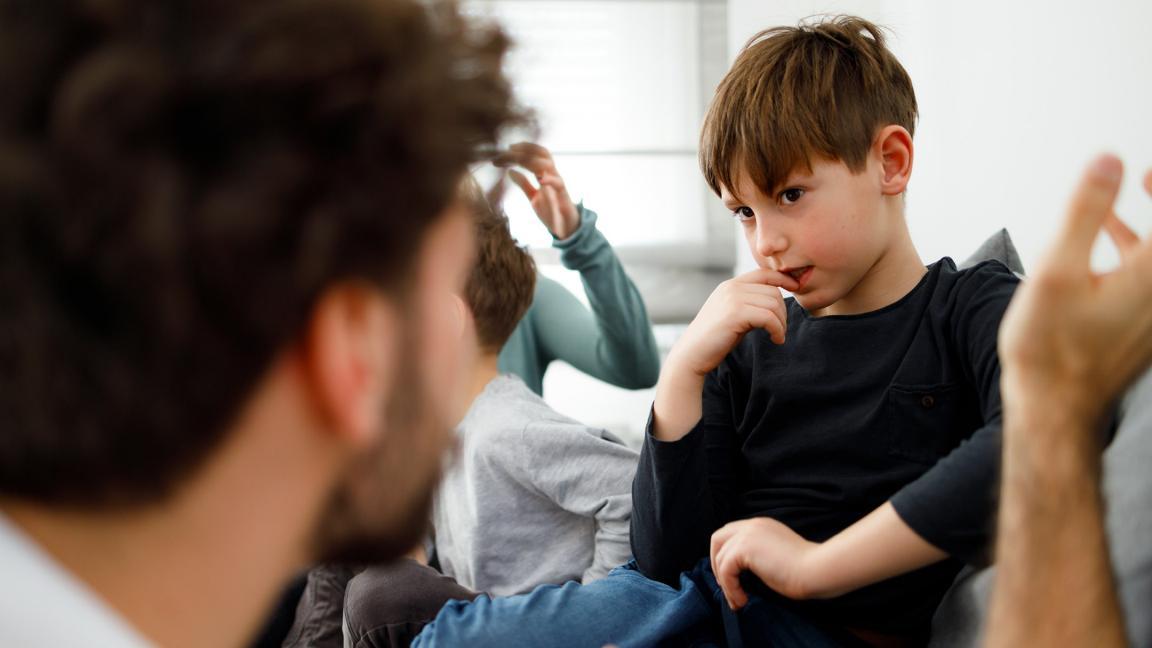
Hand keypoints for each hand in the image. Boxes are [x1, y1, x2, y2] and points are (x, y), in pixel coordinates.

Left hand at [493, 142, 579, 239]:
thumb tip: (510, 171)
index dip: (524, 148)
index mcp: (545, 174)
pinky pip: (558, 184)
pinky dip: (549, 180)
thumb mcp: (533, 197)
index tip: (508, 148)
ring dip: (533, 161)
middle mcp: (553, 175)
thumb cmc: (551, 211)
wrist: (566, 228)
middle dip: (526, 149)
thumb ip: (524, 184)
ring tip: (518, 160)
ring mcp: (558, 184)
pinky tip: (539, 178)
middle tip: (509, 150)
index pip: (536, 154)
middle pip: (543, 154)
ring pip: (549, 165)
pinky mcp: (563, 196)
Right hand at [665, 268, 798, 378]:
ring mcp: (732, 299)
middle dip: (783, 311)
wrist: (692, 354)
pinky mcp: (735, 313)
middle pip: (773, 291)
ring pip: (773, 304)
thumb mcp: (734, 314)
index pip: (764, 273)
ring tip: (777, 336)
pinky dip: (777, 330)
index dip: (783, 278)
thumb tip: (776, 301)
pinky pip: (769, 317)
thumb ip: (750, 303)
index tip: (796, 288)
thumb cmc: (715, 338)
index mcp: (731, 285)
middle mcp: (732, 288)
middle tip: (780, 329)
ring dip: (781, 323)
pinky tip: (775, 339)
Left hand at [710, 517, 819, 608]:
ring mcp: (748, 534)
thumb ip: (758, 555)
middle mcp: (752, 525)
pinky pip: (725, 570)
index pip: (730, 533)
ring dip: (725, 583)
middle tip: (727, 586)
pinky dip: (730, 588)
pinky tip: (742, 599)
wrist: (816, 569)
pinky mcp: (745, 548)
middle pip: (717, 538)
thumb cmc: (805, 569)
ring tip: (738, 600)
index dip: (724, 554)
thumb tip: (738, 573)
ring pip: (719, 557)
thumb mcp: (776, 556)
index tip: (732, 577)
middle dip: (716, 563)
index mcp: (761, 525)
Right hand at [998, 155, 1151, 428]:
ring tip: (1123, 210)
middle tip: (1142, 183)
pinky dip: (1136, 256)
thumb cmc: (1051, 349)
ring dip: (1144, 235)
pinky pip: (1148, 281)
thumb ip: (1085, 212)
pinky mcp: (1146, 330)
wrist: (1055, 407)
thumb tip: (1108, 162)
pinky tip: (1106, 249)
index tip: (1143, 174)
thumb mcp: (1056, 270)